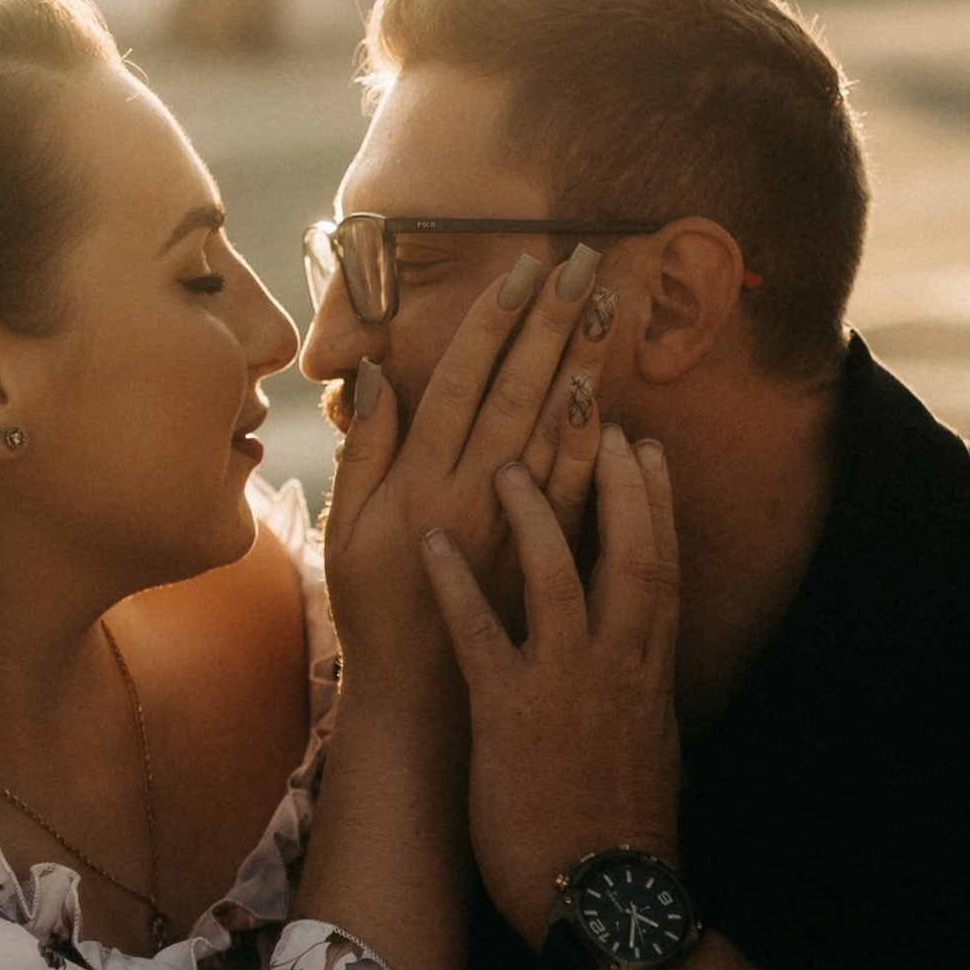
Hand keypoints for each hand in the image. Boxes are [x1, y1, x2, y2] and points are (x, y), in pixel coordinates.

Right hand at [323, 246, 613, 699]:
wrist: (418, 704)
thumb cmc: (374, 613)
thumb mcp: (347, 533)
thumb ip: (366, 452)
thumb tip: (378, 375)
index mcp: (420, 484)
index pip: (462, 383)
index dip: (492, 324)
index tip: (520, 271)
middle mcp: (472, 499)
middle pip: (518, 394)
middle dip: (550, 326)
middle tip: (583, 265)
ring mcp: (516, 532)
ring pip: (556, 437)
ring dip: (584, 368)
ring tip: (609, 310)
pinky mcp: (547, 565)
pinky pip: (581, 499)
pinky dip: (601, 449)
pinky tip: (621, 403)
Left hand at [421, 426, 683, 944]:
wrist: (602, 902)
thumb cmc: (617, 835)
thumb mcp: (645, 748)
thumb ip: (638, 692)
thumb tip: (639, 665)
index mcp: (650, 673)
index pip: (663, 567)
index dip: (656, 502)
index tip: (647, 447)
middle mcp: (619, 666)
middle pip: (632, 553)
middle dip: (617, 482)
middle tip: (598, 416)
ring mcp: (567, 686)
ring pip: (559, 578)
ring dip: (532, 515)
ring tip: (504, 463)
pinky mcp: (512, 714)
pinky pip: (481, 635)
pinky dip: (455, 585)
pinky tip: (428, 543)